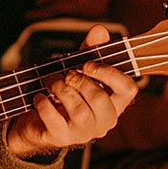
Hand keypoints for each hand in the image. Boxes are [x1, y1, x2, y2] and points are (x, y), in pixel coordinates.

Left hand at [6, 24, 137, 158]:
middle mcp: (104, 121)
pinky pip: (54, 119)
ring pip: (78, 109)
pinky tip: (39, 96)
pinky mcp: (61, 138)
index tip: (88, 64)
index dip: (109, 73)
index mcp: (115, 103)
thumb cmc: (66, 92)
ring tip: (51, 82)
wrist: (39, 122)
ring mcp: (83, 133)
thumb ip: (90, 50)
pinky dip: (43, 103)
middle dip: (79, 80)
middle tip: (65, 74)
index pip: (128, 89)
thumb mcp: (79, 69)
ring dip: (60, 89)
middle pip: (100, 99)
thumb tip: (100, 30)